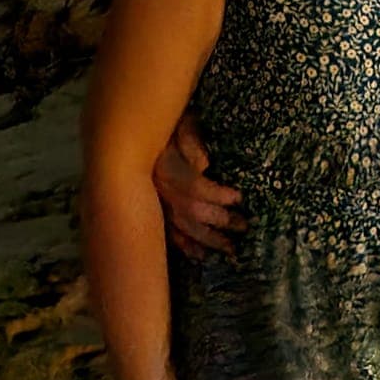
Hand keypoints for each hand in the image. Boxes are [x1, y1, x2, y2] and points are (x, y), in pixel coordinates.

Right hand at [153, 111, 244, 258]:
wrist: (135, 138)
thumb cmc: (167, 128)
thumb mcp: (181, 124)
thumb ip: (192, 141)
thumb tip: (204, 164)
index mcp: (166, 168)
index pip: (195, 187)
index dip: (218, 195)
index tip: (238, 197)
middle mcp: (161, 191)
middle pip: (192, 212)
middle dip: (220, 221)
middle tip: (244, 226)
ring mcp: (157, 205)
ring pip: (182, 229)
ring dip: (208, 240)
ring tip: (230, 249)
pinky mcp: (155, 213)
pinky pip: (169, 235)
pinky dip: (186, 247)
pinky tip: (201, 255)